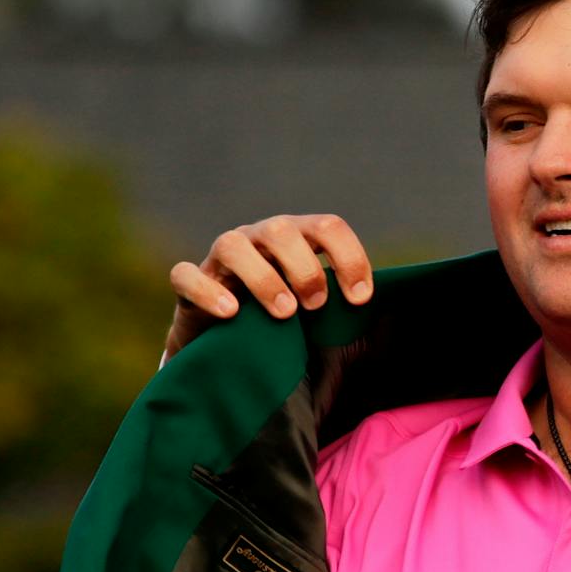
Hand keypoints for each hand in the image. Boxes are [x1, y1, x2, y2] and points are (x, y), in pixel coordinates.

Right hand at [164, 214, 373, 360]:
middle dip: (305, 268)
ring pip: (233, 246)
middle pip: (282, 231)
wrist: (226, 343)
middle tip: (316, 306)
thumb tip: (384, 318)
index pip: (328, 228)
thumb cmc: (283, 324)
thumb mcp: (317, 312)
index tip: (360, 299)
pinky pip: (187, 276)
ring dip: (262, 278)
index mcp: (297, 239)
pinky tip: (231, 314)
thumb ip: (342, 308)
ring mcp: (220, 259)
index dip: (349, 258)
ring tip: (284, 314)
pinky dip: (208, 291)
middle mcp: (258, 239)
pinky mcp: (190, 283)